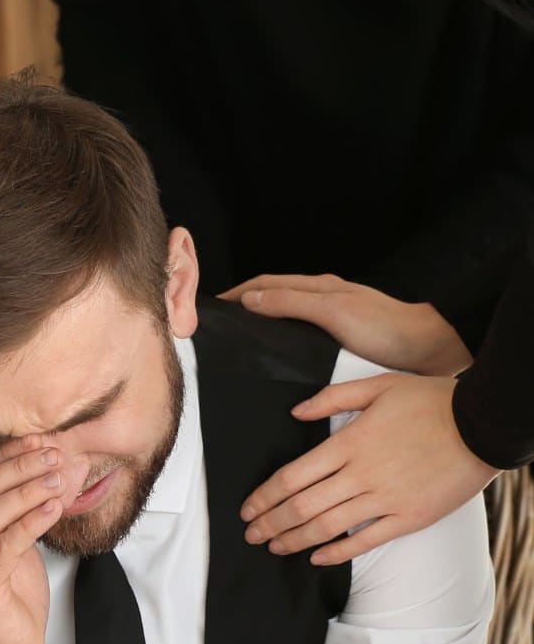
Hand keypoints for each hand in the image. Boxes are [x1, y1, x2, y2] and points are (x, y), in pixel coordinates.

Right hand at [0, 436, 75, 643]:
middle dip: (18, 467)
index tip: (39, 439)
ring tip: (58, 476)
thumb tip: (24, 457)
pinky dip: (30, 522)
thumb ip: (7, 503)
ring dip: (26, 490)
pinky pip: (5, 547)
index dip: (6, 454)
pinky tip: (52, 507)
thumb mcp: (8, 540)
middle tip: (53, 453)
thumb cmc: (9, 596)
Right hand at [220, 273, 471, 375]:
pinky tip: (283, 360)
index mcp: (319, 287)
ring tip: (243, 342)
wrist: (433, 351)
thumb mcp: (332, 311)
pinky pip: (304, 337)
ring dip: (264, 324)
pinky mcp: (345, 342)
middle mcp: (325, 299)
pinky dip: (285, 341)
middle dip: (245, 305)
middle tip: (219, 324)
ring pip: (289, 317)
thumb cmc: (387, 329)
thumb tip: (250, 298)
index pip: (265, 283)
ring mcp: (336, 320)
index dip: (237, 292)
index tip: (211, 304)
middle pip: (274, 297)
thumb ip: (291, 302)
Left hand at [239, 373, 499, 562]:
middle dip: (271, 523)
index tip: (247, 509)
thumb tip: (295, 412)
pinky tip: (317, 559)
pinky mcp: (408, 518)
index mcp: (349, 442)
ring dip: (295, 541)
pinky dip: (337, 553)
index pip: (292, 476)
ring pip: (327, 528)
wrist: (481, 425)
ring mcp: (385, 499)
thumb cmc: (429, 401)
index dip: (264, 497)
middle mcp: (361, 474)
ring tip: (274, 547)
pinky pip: (365, 541)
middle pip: (302, 506)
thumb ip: (331, 398)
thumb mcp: (378, 385)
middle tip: (251, 535)